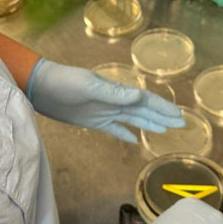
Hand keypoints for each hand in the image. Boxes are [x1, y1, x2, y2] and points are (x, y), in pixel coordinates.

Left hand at [26, 58, 185, 141]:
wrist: (41, 88)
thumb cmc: (64, 83)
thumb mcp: (89, 87)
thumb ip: (113, 93)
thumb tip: (138, 96)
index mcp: (115, 91)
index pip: (144, 100)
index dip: (161, 107)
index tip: (178, 115)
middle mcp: (113, 101)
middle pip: (142, 110)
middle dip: (161, 116)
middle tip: (181, 124)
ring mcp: (103, 112)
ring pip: (132, 119)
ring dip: (148, 124)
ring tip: (165, 130)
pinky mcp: (92, 122)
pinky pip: (113, 129)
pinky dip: (124, 134)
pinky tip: (134, 140)